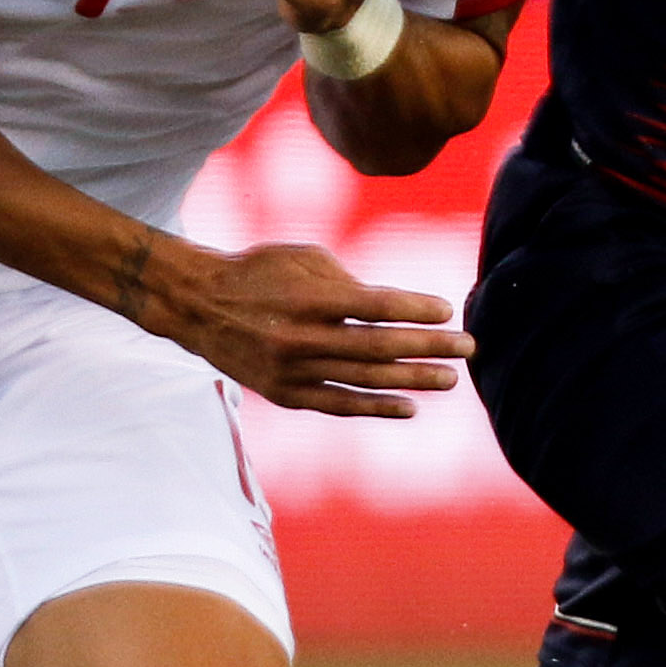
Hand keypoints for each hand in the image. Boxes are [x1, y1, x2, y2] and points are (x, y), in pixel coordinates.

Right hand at [138, 237, 470, 419]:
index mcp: (306, 298)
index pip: (373, 306)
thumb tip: (396, 310)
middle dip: (429, 348)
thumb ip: (350, 284)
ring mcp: (291, 371)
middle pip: (378, 347)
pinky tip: (409, 408)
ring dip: (412, 381)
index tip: (448, 309)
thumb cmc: (259, 271)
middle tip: (468, 347)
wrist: (196, 306)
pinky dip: (375, 407)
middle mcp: (299, 338)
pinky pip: (337, 404)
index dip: (414, 310)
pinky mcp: (283, 394)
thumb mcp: (303, 258)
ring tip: (449, 379)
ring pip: (363, 381)